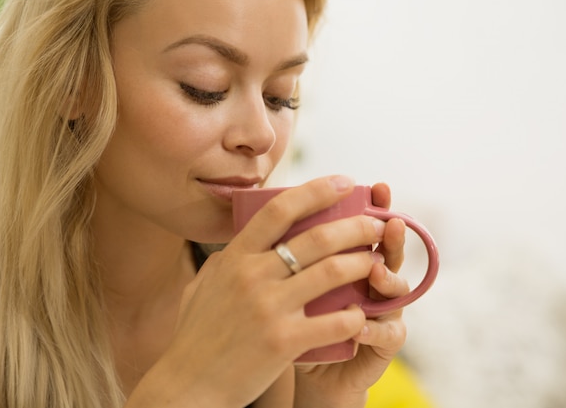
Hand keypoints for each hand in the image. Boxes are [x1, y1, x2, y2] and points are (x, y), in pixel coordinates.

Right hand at [127, 176, 399, 406]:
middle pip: (317, 237)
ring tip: (377, 263)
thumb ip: (227, 259)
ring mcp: (268, 308)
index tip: (345, 182)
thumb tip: (243, 239)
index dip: (317, 191)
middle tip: (376, 226)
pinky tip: (362, 314)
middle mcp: (252, 275)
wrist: (188, 383)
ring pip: (332, 272)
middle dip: (356, 226)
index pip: (279, 209)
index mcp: (234, 257)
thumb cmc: (196, 334)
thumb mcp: (204, 285)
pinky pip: (334, 321)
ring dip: (362, 264)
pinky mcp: (283, 341)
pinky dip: (355, 315)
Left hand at [293, 182, 409, 407]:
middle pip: (389, 253)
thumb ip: (290, 250)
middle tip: (388, 223)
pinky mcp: (383, 345)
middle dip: (391, 236)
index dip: (374, 207)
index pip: (364, 229)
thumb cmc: (295, 319)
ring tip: (375, 273)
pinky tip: (358, 325)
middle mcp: (371, 281)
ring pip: (396, 291)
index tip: (375, 187)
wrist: (306, 367)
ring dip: (387, 280)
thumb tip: (265, 203)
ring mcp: (382, 312)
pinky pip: (387, 335)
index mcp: (350, 260)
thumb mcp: (290, 282)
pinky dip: (373, 329)